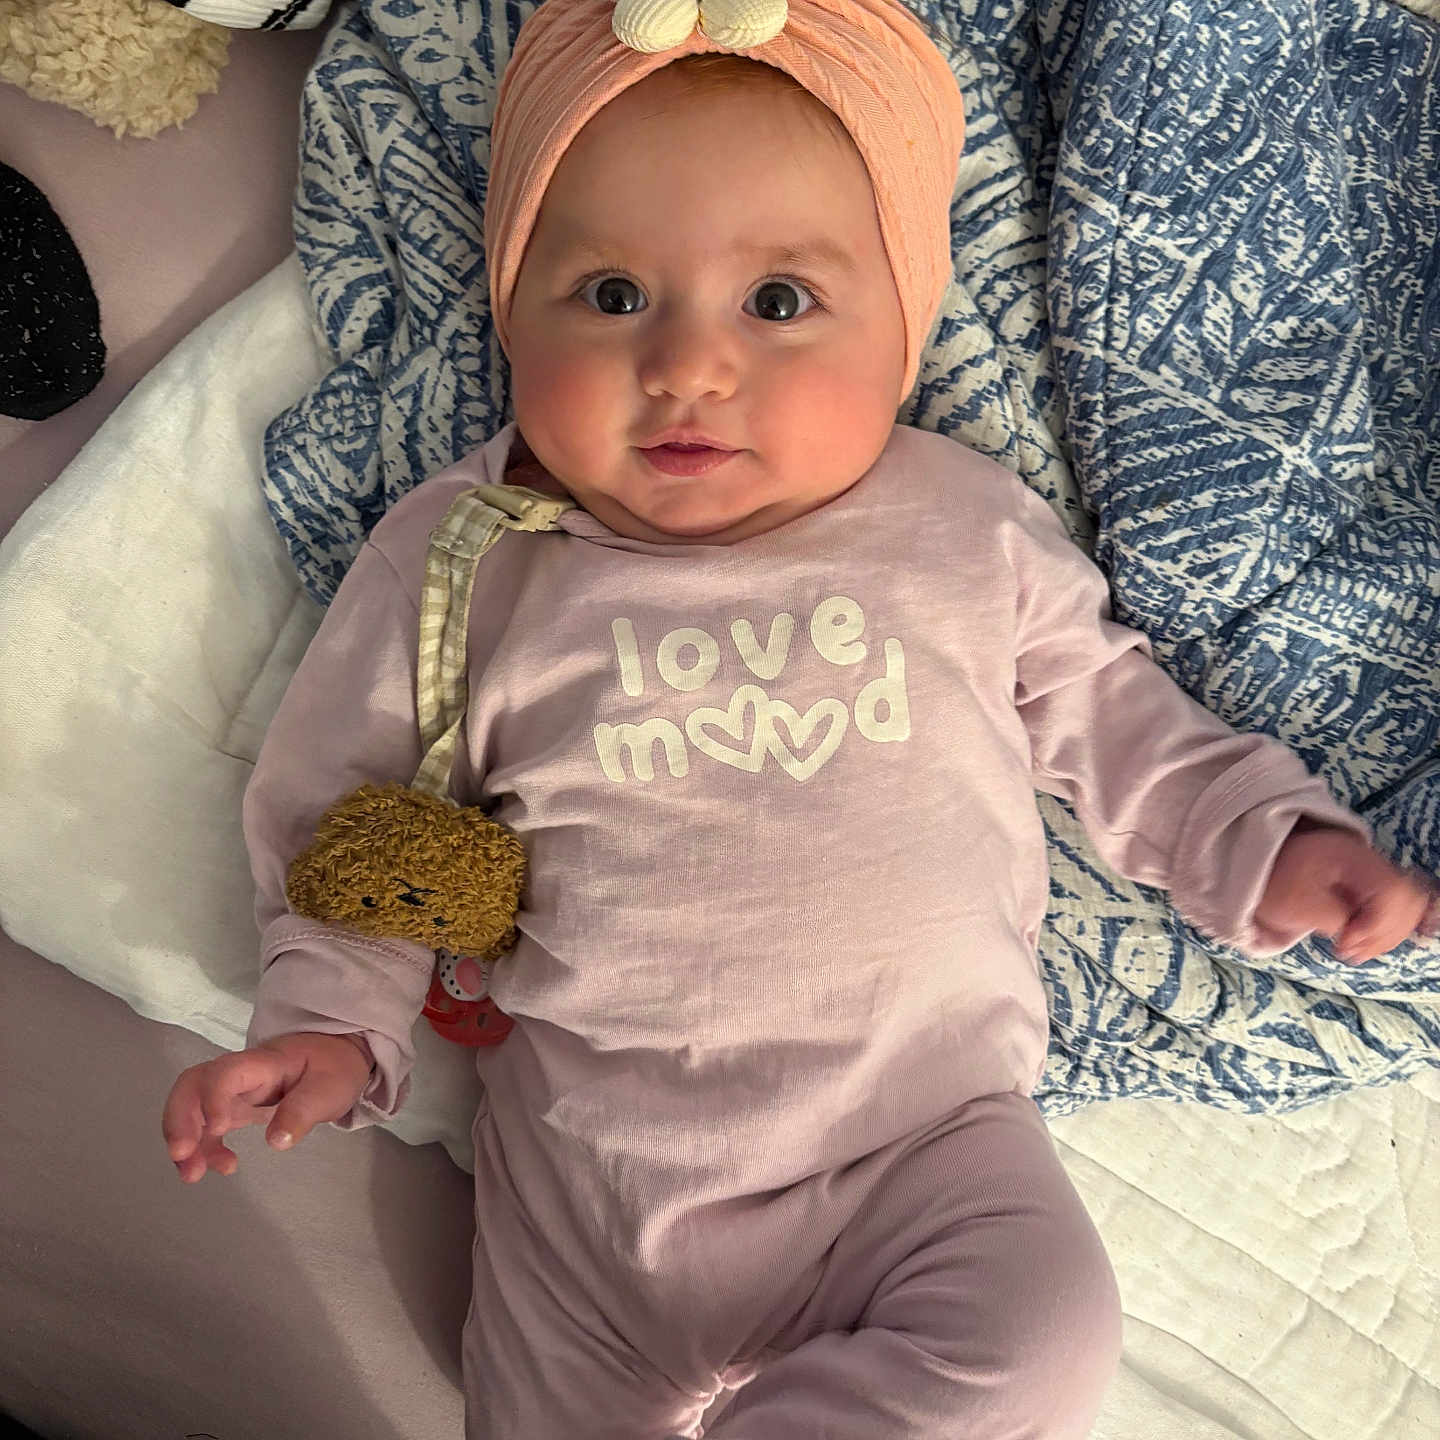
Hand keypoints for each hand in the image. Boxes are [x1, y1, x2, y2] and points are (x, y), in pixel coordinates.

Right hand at [162, 1032, 372, 1182]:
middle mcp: (239, 1074)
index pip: (226, 1071)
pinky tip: (217, 1167)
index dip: (213, 1096)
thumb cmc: (332, 1068)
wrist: (334, 1057)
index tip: (218, 1127)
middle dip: (179, 1119)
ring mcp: (232, 1091)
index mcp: (263, 1063)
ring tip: (192, 1174)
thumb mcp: (329, 1088)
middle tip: (181, 1155)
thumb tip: (276, 1141)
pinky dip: (202, 1149)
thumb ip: (303, 1111)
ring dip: (184, 1140)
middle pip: (192, 1085)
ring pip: (190, 1107)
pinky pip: (204, 1127)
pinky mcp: (231, 1108)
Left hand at [1256, 825, 1433, 963]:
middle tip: (1348, 950)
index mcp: (1350, 856)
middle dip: (1382, 932)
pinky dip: (1380, 932)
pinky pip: (1392, 912)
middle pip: (1404, 899)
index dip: (1377, 923)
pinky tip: (1357, 946)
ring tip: (1351, 951)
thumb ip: (1335, 919)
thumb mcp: (1296, 904)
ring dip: (1384, 935)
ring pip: (1404, 907)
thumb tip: (1358, 935)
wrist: (1257, 872)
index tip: (1345, 942)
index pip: (1390, 890)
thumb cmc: (1272, 885)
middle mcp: (1368, 860)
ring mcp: (1370, 873)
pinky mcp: (1368, 888)